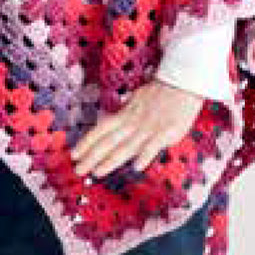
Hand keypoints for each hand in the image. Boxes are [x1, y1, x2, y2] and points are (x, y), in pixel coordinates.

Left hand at [71, 78, 204, 177]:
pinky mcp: (166, 132)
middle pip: (109, 141)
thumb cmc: (160, 92)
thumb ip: (124, 115)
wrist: (182, 82)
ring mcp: (149, 128)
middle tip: (78, 170)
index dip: (87, 142)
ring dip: (111, 160)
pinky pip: (153, 146)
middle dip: (92, 156)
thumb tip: (111, 123)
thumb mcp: (136, 100)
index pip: (102, 129)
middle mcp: (133, 122)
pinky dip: (145, 156)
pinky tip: (137, 167)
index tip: (73, 154)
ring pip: (127, 146)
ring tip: (97, 172)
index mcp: (126, 114)